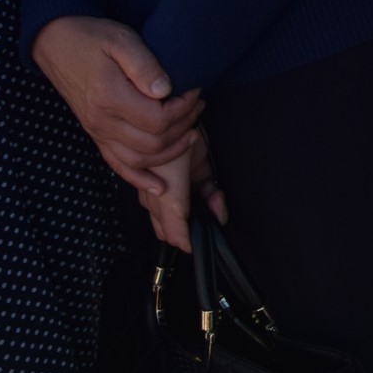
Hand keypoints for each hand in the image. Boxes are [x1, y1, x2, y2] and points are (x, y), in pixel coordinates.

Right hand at [33, 16, 202, 195]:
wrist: (55, 44)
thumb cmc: (91, 38)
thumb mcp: (121, 40)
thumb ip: (144, 65)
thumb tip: (165, 91)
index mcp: (110, 97)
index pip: (159, 119)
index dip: (184, 110)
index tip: (194, 92)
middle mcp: (102, 121)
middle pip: (153, 143)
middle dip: (184, 128)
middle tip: (198, 106)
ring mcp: (97, 131)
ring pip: (139, 159)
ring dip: (171, 152)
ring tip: (191, 132)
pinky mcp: (95, 135)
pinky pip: (117, 165)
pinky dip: (139, 178)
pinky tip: (159, 186)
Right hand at [138, 130, 227, 253]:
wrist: (178, 126)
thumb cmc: (164, 160)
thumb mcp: (169, 196)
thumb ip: (175, 224)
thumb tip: (184, 247)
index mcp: (155, 204)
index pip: (171, 234)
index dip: (187, 240)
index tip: (199, 239)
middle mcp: (168, 199)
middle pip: (188, 224)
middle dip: (203, 225)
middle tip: (210, 217)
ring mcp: (186, 187)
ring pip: (202, 211)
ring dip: (212, 210)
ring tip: (215, 199)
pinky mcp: (200, 175)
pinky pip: (210, 196)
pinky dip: (216, 199)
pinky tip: (216, 193)